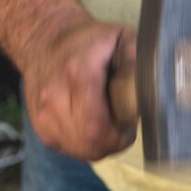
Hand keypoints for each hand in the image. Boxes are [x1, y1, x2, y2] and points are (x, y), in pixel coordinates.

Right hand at [23, 14, 136, 160]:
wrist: (43, 40)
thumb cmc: (88, 41)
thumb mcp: (120, 38)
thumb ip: (137, 62)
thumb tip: (148, 90)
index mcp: (77, 75)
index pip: (100, 127)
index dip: (122, 132)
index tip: (128, 119)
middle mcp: (54, 99)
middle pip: (93, 143)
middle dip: (113, 140)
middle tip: (119, 122)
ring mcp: (44, 118)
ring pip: (84, 151)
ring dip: (100, 143)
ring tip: (103, 119)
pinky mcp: (42, 131)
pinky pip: (72, 150)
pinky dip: (85, 143)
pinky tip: (87, 123)